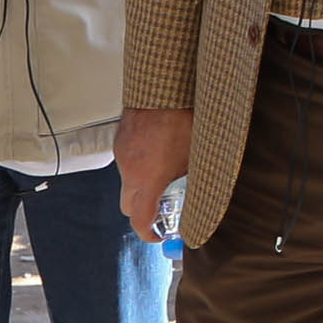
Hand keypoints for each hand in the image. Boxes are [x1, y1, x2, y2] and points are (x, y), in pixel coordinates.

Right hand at [113, 106, 192, 237]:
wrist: (163, 86)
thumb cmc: (183, 119)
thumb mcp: (196, 158)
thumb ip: (193, 183)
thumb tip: (202, 198)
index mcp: (147, 180)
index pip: (139, 220)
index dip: (148, 233)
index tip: (157, 235)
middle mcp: (129, 170)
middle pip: (129, 204)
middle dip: (143, 210)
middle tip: (162, 207)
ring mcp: (122, 153)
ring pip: (128, 179)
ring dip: (143, 182)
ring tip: (166, 168)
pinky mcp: (120, 138)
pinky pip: (127, 159)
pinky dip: (139, 162)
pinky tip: (158, 149)